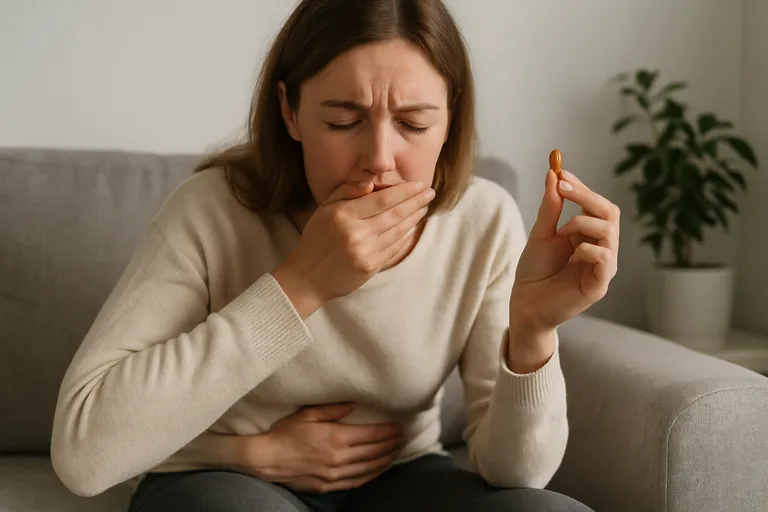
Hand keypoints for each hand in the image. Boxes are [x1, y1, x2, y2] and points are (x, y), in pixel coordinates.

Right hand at [239, 403, 404, 492]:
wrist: (265, 458)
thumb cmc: (285, 432)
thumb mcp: (308, 413)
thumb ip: (333, 409)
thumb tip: (355, 404)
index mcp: (336, 437)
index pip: (371, 435)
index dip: (388, 431)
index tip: (399, 427)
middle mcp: (338, 458)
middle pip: (373, 452)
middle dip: (391, 445)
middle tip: (403, 438)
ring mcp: (334, 474)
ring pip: (367, 468)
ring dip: (384, 460)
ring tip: (396, 452)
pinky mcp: (328, 485)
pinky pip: (356, 481)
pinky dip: (370, 475)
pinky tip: (378, 470)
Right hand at [273, 181, 434, 317]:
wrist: (307, 277)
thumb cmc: (315, 239)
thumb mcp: (324, 209)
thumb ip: (346, 191)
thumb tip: (372, 182)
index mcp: (343, 215)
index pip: (383, 199)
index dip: (405, 191)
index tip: (420, 185)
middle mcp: (357, 233)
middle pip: (395, 213)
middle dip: (416, 201)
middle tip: (430, 193)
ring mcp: (366, 252)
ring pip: (399, 231)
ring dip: (415, 217)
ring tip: (424, 207)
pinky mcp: (371, 267)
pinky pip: (395, 247)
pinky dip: (406, 235)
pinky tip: (412, 226)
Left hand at [509, 169, 619, 332]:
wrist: (525, 303)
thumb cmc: (534, 271)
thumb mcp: (541, 233)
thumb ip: (550, 207)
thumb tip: (553, 174)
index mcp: (587, 234)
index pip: (595, 204)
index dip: (581, 187)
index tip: (561, 172)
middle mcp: (600, 248)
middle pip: (609, 213)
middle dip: (587, 196)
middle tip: (564, 187)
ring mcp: (602, 267)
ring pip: (610, 232)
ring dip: (583, 222)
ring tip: (561, 230)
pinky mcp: (599, 285)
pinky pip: (605, 258)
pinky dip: (588, 248)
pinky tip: (572, 254)